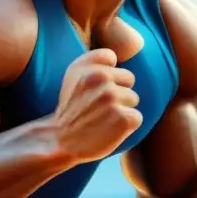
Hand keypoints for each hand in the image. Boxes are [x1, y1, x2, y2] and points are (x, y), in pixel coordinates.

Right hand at [54, 49, 141, 163]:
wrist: (60, 141)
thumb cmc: (72, 108)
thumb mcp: (72, 77)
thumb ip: (93, 60)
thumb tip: (116, 56)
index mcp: (84, 66)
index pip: (110, 57)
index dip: (104, 73)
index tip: (90, 87)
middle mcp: (99, 79)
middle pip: (128, 78)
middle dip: (117, 91)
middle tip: (97, 106)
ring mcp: (112, 98)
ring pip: (133, 98)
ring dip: (121, 109)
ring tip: (101, 118)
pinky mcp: (124, 118)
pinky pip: (137, 116)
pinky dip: (126, 124)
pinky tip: (108, 129)